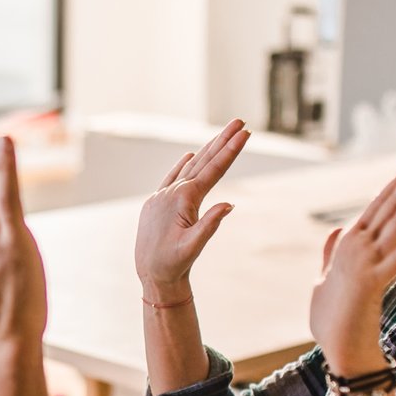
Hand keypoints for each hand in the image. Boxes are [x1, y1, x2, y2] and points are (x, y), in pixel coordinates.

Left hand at [135, 120, 247, 301]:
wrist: (150, 274)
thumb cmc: (172, 263)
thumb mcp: (193, 247)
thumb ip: (209, 225)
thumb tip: (229, 204)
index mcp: (183, 199)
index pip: (214, 170)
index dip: (231, 151)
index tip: (245, 133)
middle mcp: (172, 192)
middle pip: (203, 161)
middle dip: (223, 141)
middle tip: (240, 122)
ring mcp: (162, 195)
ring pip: (189, 166)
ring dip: (207, 150)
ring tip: (223, 134)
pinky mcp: (157, 202)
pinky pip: (173, 177)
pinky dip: (184, 165)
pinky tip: (191, 154)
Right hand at [308, 155, 395, 373]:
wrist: (336, 347)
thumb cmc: (331, 316)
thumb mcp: (324, 279)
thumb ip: (330, 252)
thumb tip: (336, 230)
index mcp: (347, 243)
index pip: (376, 205)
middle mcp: (356, 247)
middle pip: (389, 205)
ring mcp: (365, 263)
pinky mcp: (374, 282)